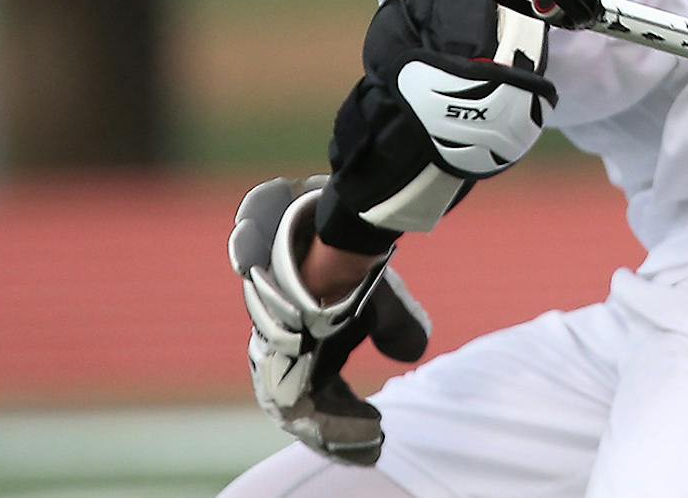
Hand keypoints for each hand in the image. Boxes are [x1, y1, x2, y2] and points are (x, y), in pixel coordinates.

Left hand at [229, 176, 432, 464]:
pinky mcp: (279, 354)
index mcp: (307, 341)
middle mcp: (286, 350)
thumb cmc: (358, 264)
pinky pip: (298, 407)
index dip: (342, 419)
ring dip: (338, 433)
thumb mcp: (384, 302)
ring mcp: (278, 352)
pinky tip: (370, 426)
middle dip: (336, 435)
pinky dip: (335, 423)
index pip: (315, 393)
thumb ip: (397, 327)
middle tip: (372, 448)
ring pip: (297, 413)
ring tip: (373, 440)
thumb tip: (408, 353)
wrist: (340, 239)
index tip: (377, 432)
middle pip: (300, 409)